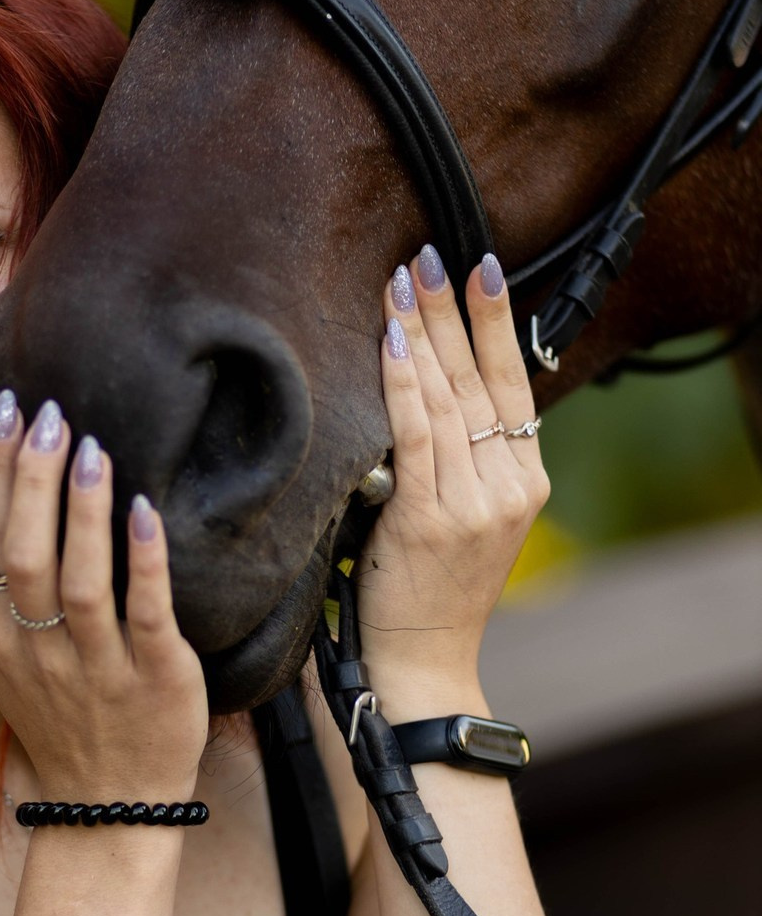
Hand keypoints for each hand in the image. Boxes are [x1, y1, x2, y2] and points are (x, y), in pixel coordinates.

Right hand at [0, 392, 207, 803]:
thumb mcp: (12, 665)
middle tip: (49, 413)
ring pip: (79, 584)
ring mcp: (96, 670)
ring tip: (92, 448)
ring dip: (82, 512)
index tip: (5, 415)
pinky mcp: (154, 682)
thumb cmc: (66, 723)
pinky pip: (147, 616)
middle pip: (24, 555)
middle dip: (31, 479)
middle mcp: (39, 653)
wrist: (110, 808)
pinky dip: (145, 562)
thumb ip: (5, 597)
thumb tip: (2, 508)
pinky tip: (146, 510)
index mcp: (0, 640)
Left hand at [356, 250, 549, 692]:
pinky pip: (417, 433)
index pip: (511, 383)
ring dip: (423, 332)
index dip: (493, 324)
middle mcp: (509, 485)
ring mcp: (475, 502)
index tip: (479, 269)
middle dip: (452, 311)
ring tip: (403, 281)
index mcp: (524, 480)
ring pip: (448, 397)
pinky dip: (403, 382)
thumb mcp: (468, 519)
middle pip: (481, 378)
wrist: (422, 660)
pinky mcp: (433, 518)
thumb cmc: (431, 590)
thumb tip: (428, 392)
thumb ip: (462, 462)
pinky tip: (391, 339)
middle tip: (429, 255)